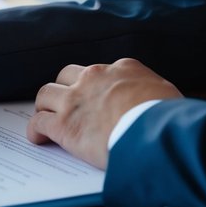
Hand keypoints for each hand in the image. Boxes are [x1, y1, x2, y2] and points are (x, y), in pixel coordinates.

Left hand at [27, 58, 180, 168]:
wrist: (156, 133)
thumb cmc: (169, 118)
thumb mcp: (167, 94)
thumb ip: (153, 93)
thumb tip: (155, 104)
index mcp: (122, 69)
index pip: (101, 72)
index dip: (95, 86)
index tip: (96, 97)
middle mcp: (94, 77)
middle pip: (66, 75)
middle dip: (64, 88)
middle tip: (66, 104)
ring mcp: (75, 100)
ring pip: (46, 94)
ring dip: (45, 106)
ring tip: (47, 118)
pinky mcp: (63, 125)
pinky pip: (39, 122)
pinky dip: (36, 130)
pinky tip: (39, 137)